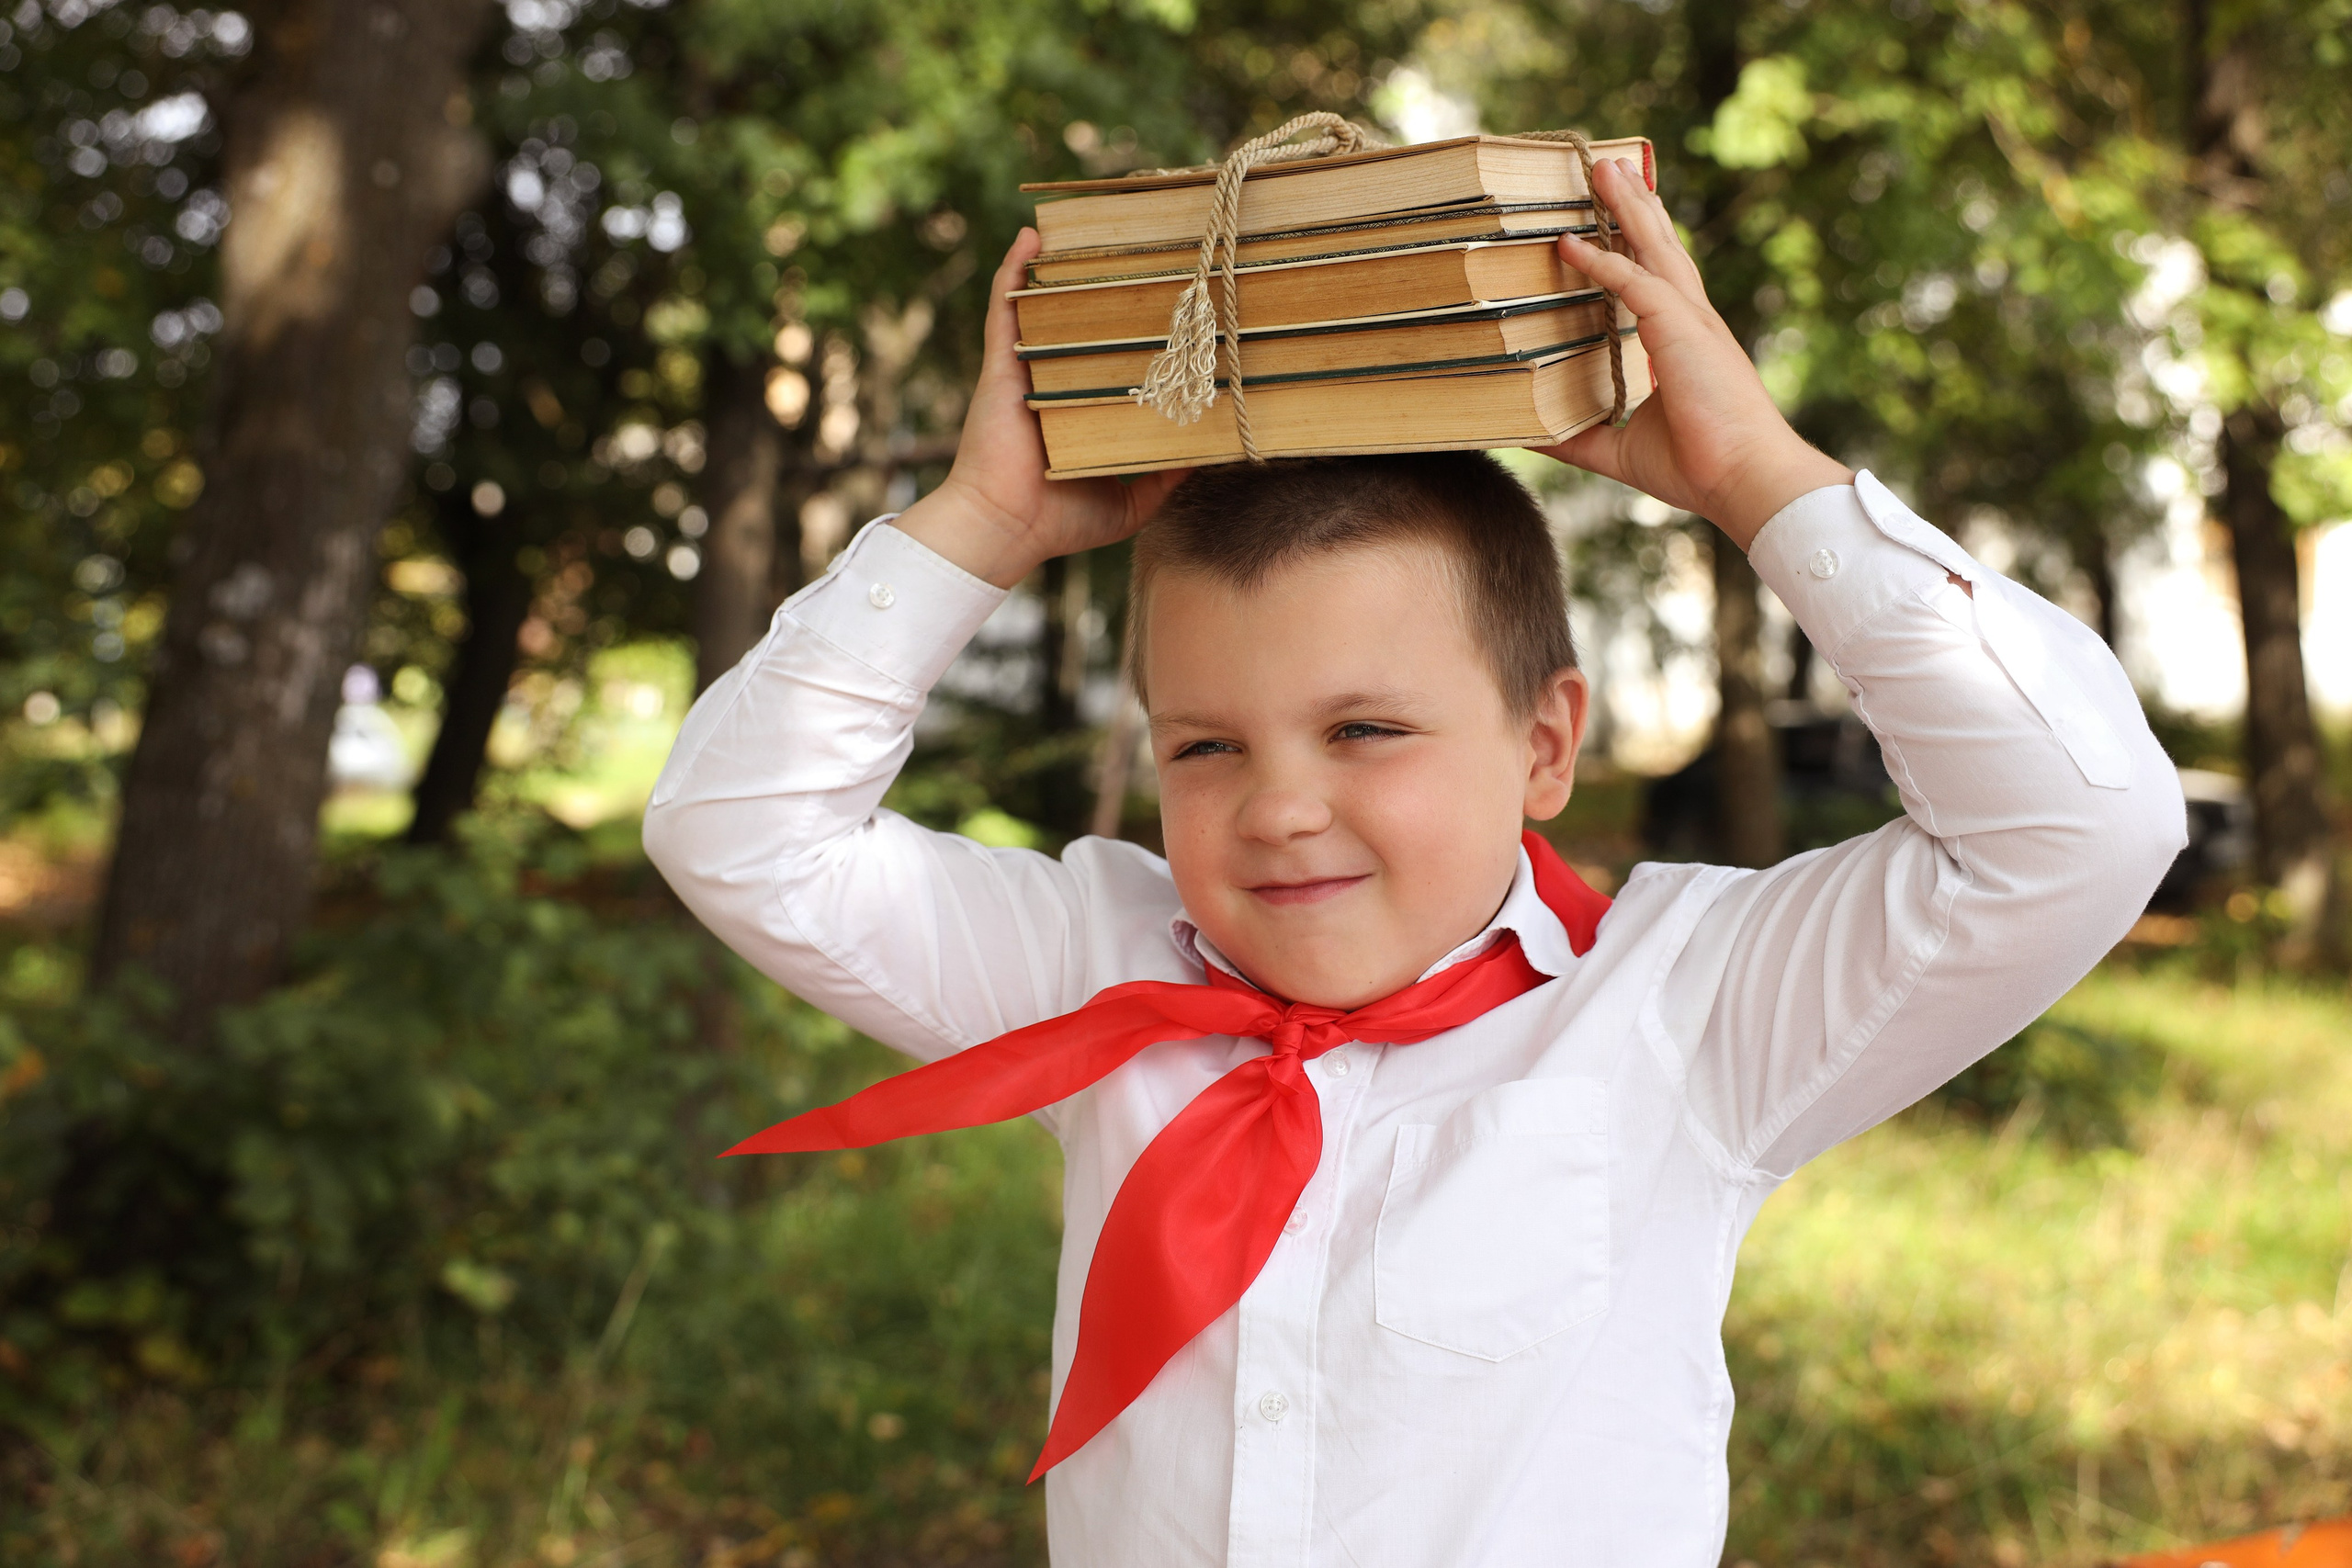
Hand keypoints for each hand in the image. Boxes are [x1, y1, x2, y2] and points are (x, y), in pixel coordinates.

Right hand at [893, 228, 1189, 587]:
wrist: (1003, 530)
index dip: (1141, 330)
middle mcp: (1055, 382)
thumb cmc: (1058, 523)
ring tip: (1091, 231)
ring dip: (1063, 268)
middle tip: (1147, 256)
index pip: (1114, 358)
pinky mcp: (1002, 366)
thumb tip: (1210, 453)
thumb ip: (1166, 477)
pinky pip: (1006, 307)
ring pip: (1047, 306)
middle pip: (1084, 324)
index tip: (1177, 305)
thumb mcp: (1131, 502)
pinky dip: (1015, 270)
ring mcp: (1027, 370)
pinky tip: (1032, 237)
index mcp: (1083, 408)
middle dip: (1109, 290)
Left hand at [1527, 158, 1848, 550]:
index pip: (1657, 281)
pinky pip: (1635, 284)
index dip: (1636, 247)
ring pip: (1653, 249)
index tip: (1617, 218)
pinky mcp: (1682, 330)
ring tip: (1604, 169)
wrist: (1745, 479)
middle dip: (1635, 208)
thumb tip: (1525, 434)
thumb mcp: (1617, 451)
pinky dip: (1603, 261)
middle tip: (1611, 169)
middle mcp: (1690, 322)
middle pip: (1659, 249)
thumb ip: (1573, 437)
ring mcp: (1690, 321)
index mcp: (1683, 343)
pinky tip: (1572, 243)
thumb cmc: (1698, 467)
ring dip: (1626, 208)